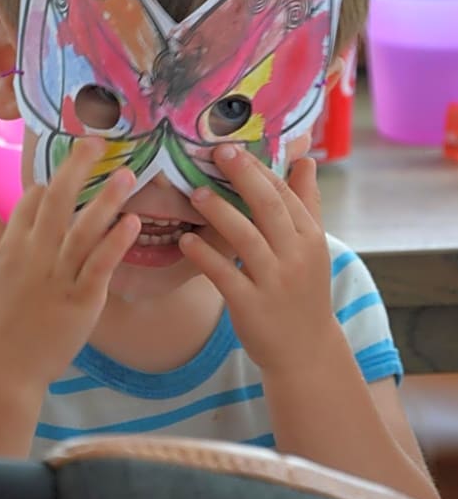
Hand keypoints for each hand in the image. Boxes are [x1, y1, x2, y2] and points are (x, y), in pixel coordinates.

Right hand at [0, 138, 139, 386]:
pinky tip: (133, 222)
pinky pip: (100, 264)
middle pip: (56, 203)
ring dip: (106, 199)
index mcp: (11, 249)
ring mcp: (58, 276)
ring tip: (128, 174)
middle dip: (76, 170)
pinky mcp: (81, 299)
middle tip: (97, 143)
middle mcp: (34, 256)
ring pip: (83, 229)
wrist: (3, 370)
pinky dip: (116, 242)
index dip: (49, 181)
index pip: (29, 203)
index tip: (68, 164)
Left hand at [178, 145, 337, 374]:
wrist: (305, 352)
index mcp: (310, 238)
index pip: (284, 193)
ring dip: (219, 212)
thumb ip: (307, 203)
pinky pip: (225, 275)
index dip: (258, 168)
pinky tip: (185, 240)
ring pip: (245, 238)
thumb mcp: (312, 249)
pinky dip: (205, 256)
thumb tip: (306, 159)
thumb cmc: (303, 291)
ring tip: (195, 193)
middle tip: (216, 153)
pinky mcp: (251, 306)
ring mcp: (274, 282)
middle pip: (268, 207)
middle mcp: (296, 257)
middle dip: (243, 176)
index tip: (233, 146)